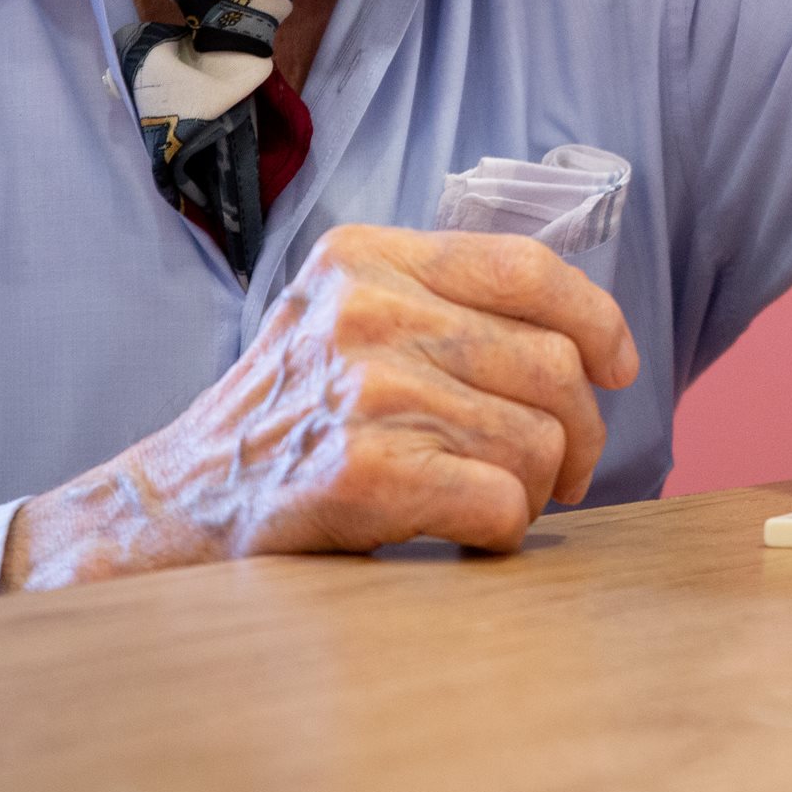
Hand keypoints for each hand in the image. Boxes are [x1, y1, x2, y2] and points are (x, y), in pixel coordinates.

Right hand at [1, 225, 640, 590]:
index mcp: (367, 257)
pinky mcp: (363, 473)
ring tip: (493, 502)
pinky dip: (501, 532)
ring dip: (535, 491)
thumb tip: (581, 335)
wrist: (172, 509)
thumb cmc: (283, 420)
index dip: (597, 320)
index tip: (619, 367)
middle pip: (550, 367)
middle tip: (565, 473)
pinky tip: (463, 534)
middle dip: (581, 433)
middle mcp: (366, 311)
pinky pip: (501, 503)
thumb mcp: (342, 318)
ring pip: (536, 442)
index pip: (527, 269)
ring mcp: (364, 390)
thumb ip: (438, 301)